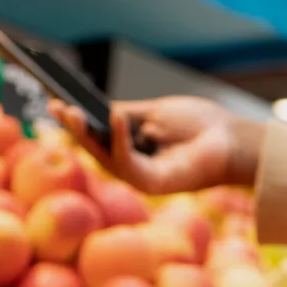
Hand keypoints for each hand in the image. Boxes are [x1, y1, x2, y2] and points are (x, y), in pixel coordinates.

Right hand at [49, 96, 263, 194]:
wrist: (232, 140)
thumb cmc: (199, 125)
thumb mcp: (154, 112)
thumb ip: (124, 114)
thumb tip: (94, 110)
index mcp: (130, 146)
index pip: (95, 134)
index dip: (75, 120)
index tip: (54, 101)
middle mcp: (131, 165)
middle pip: (94, 147)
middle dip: (73, 127)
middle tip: (56, 106)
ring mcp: (140, 177)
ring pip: (104, 157)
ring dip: (87, 134)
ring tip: (73, 111)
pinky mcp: (152, 185)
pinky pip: (128, 163)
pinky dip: (120, 140)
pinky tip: (114, 118)